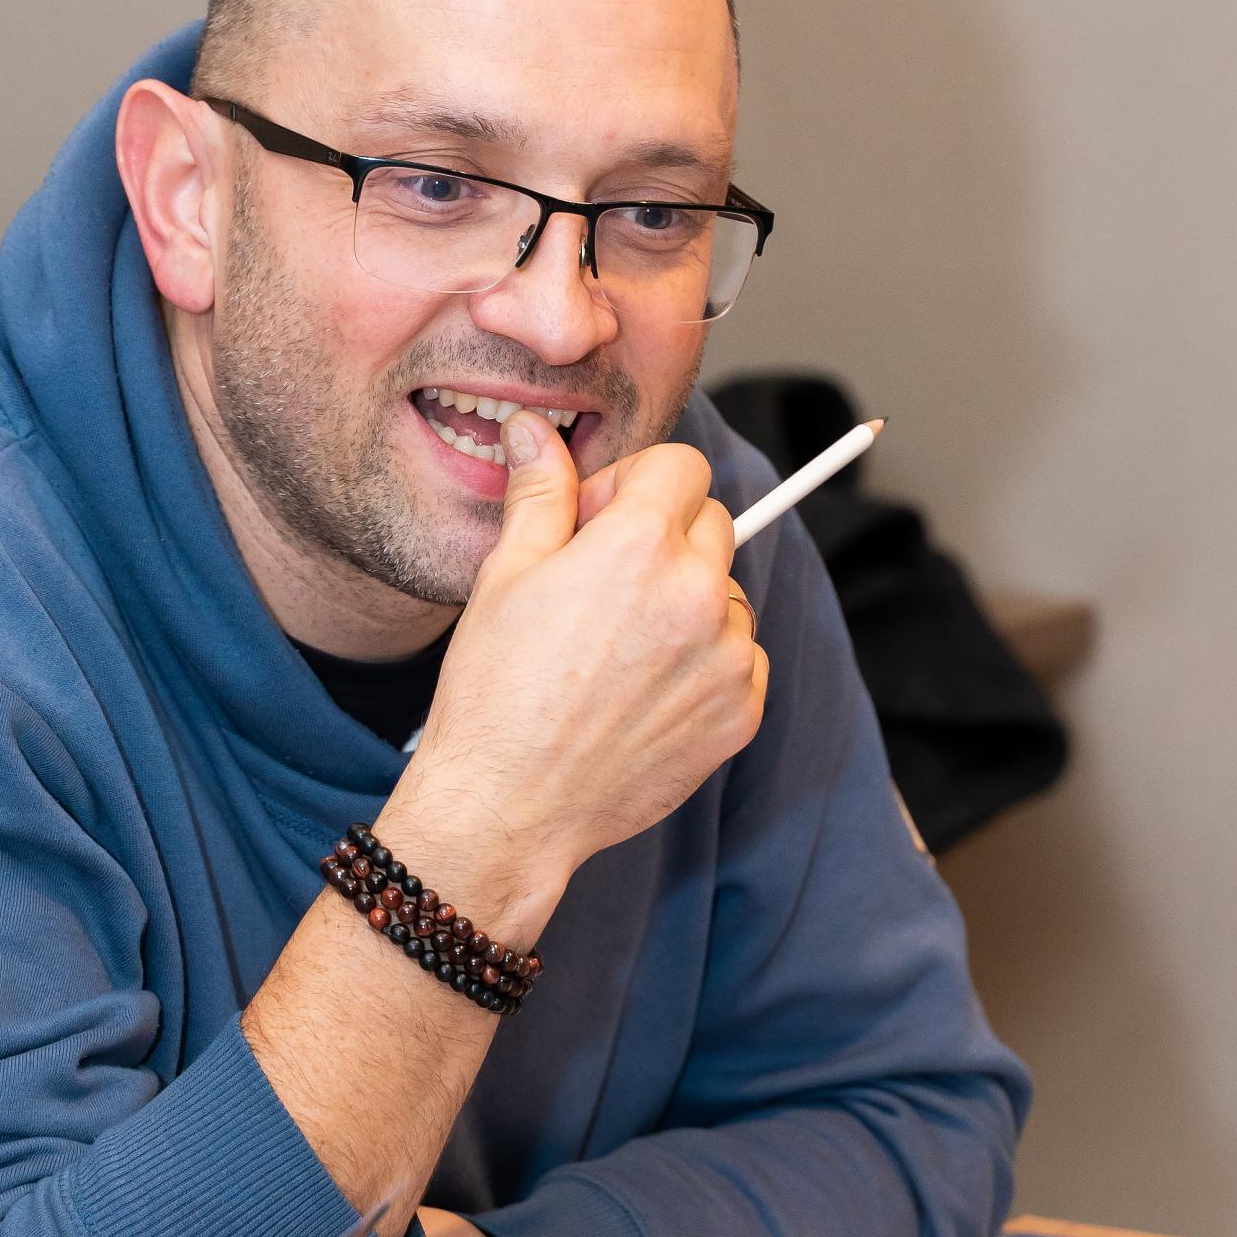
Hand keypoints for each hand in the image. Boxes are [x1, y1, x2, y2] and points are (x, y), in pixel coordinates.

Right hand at [386, 413, 764, 934]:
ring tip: (620, 651)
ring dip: (691, 604)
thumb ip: (541, 492)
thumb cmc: (494, 691)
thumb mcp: (505, 575)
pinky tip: (643, 693)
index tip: (598, 523)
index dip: (635, 486)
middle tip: (602, 588)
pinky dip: (705, 665)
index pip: (681, 467)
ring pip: (729, 594)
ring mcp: (729, 657)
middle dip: (666, 538)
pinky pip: (741, 658)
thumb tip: (536, 429)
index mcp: (639, 543)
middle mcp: (699, 592)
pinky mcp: (742, 712)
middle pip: (712, 523)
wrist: (508, 806)